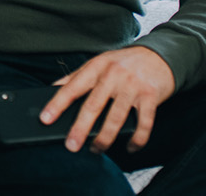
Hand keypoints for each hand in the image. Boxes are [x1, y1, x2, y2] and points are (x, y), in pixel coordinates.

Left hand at [42, 46, 174, 153]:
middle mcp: (113, 75)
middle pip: (93, 105)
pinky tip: (130, 147)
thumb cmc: (123, 63)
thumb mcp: (98, 63)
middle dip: (80, 128)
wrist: (159, 55)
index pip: (72, 87)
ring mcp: (133, 86)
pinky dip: (137, 139)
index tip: (45, 119)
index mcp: (96, 67)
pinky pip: (144, 123)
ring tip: (96, 149)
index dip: (57, 104)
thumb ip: (76, 76)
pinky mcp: (150, 96)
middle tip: (71, 146)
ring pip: (116, 118)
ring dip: (105, 138)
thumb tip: (52, 89)